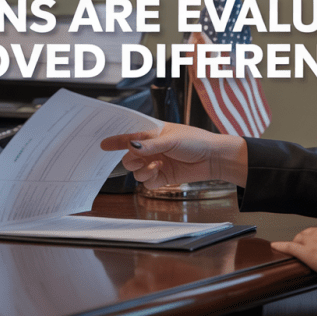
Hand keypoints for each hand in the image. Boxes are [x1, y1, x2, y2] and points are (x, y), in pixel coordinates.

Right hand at [100, 123, 247, 188]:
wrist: (213, 158)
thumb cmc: (195, 141)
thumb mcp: (170, 139)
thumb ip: (149, 144)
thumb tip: (131, 145)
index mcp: (151, 134)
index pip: (129, 137)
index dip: (115, 140)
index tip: (103, 144)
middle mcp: (151, 150)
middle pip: (128, 158)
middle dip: (130, 159)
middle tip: (138, 158)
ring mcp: (155, 164)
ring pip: (136, 171)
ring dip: (142, 170)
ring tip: (156, 165)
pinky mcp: (162, 177)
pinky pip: (146, 182)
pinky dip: (149, 178)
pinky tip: (160, 171)